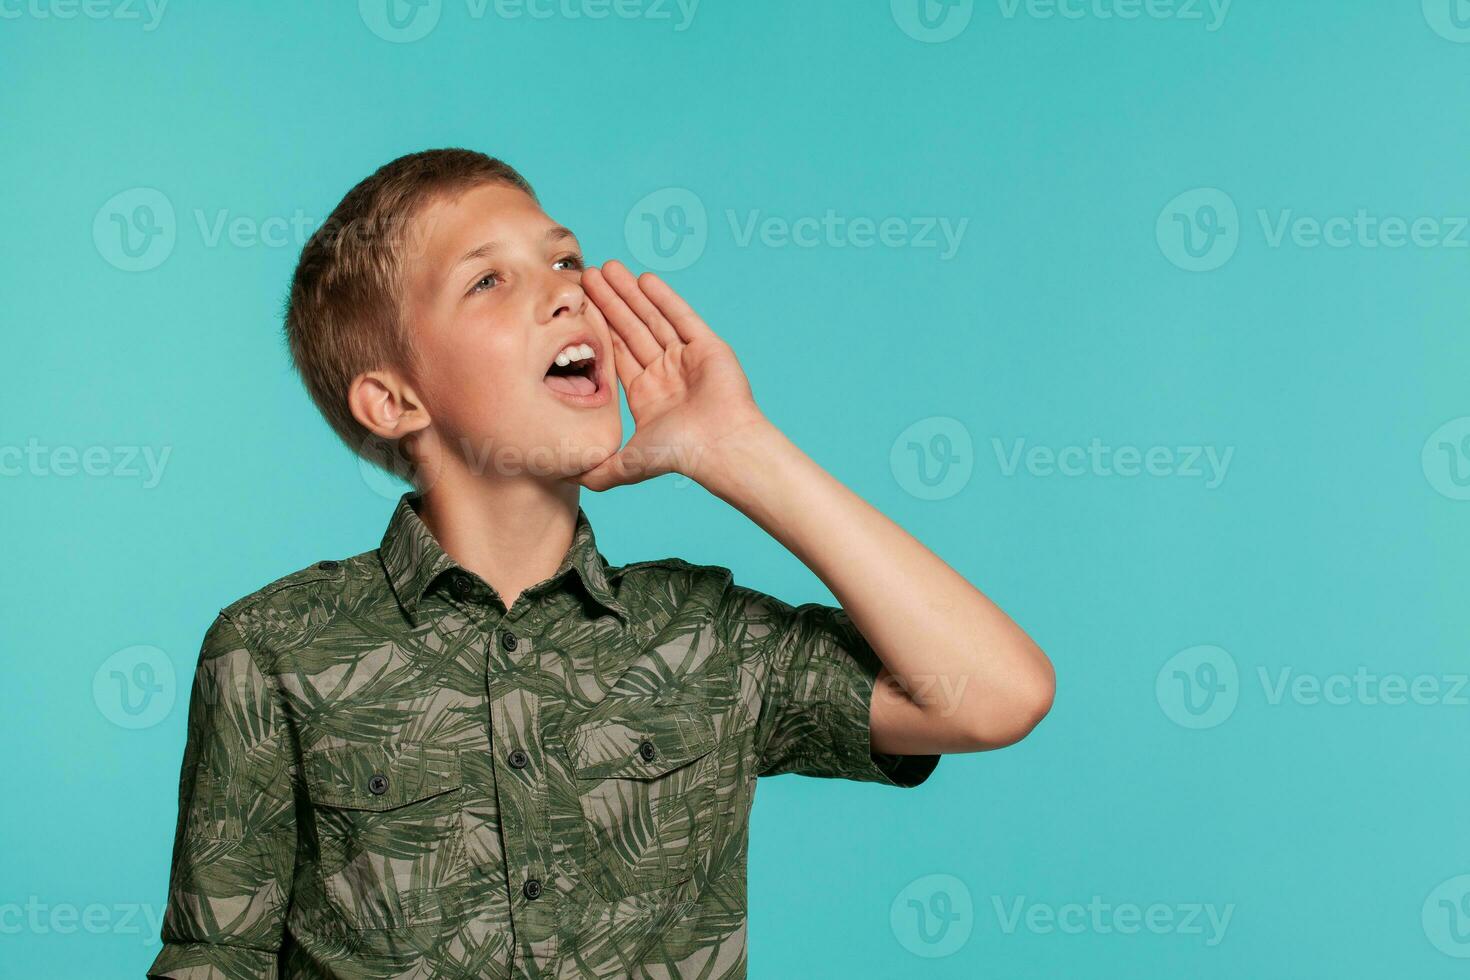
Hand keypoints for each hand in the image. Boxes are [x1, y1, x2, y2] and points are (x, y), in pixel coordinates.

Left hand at [577, 260, 766, 490]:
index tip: (579, 306)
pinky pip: (682, 316)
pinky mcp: (707, 347)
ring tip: (609, 267)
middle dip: (610, 302)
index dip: (598, 328)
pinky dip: (663, 298)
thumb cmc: (679, 454)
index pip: (617, 352)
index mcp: (647, 394)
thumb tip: (567, 479)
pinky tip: (644, 279)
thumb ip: (600, 469)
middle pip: (631, 329)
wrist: (720, 447)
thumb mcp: (628, 464)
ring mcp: (686, 358)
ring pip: (653, 318)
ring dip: (631, 293)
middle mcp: (665, 373)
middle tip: (588, 275)